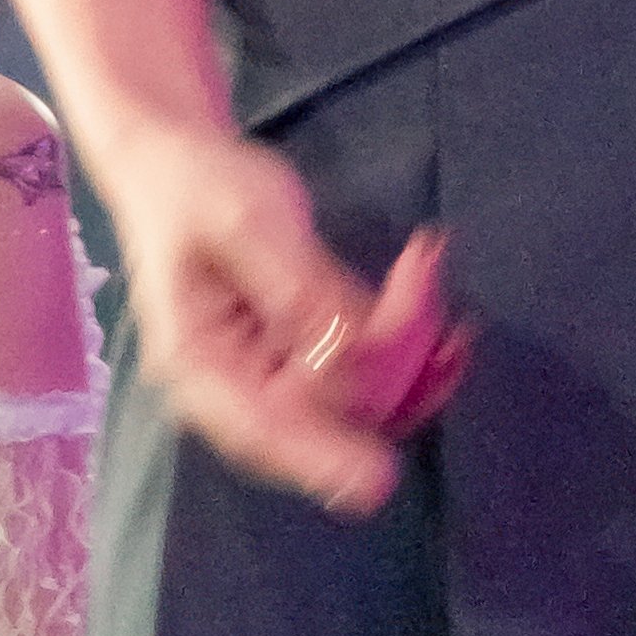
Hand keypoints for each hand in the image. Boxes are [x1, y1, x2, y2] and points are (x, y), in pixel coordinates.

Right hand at [112, 124, 468, 513]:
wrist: (178, 157)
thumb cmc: (197, 187)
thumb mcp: (246, 223)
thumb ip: (297, 289)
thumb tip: (349, 352)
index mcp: (197, 366)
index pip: (261, 430)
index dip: (323, 457)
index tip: (380, 478)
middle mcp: (232, 385)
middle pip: (321, 416)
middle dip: (392, 379)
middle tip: (444, 324)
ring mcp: (268, 370)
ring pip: (350, 395)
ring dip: (409, 362)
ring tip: (456, 331)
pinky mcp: (297, 347)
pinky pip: (355, 362)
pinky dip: (399, 341)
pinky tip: (434, 310)